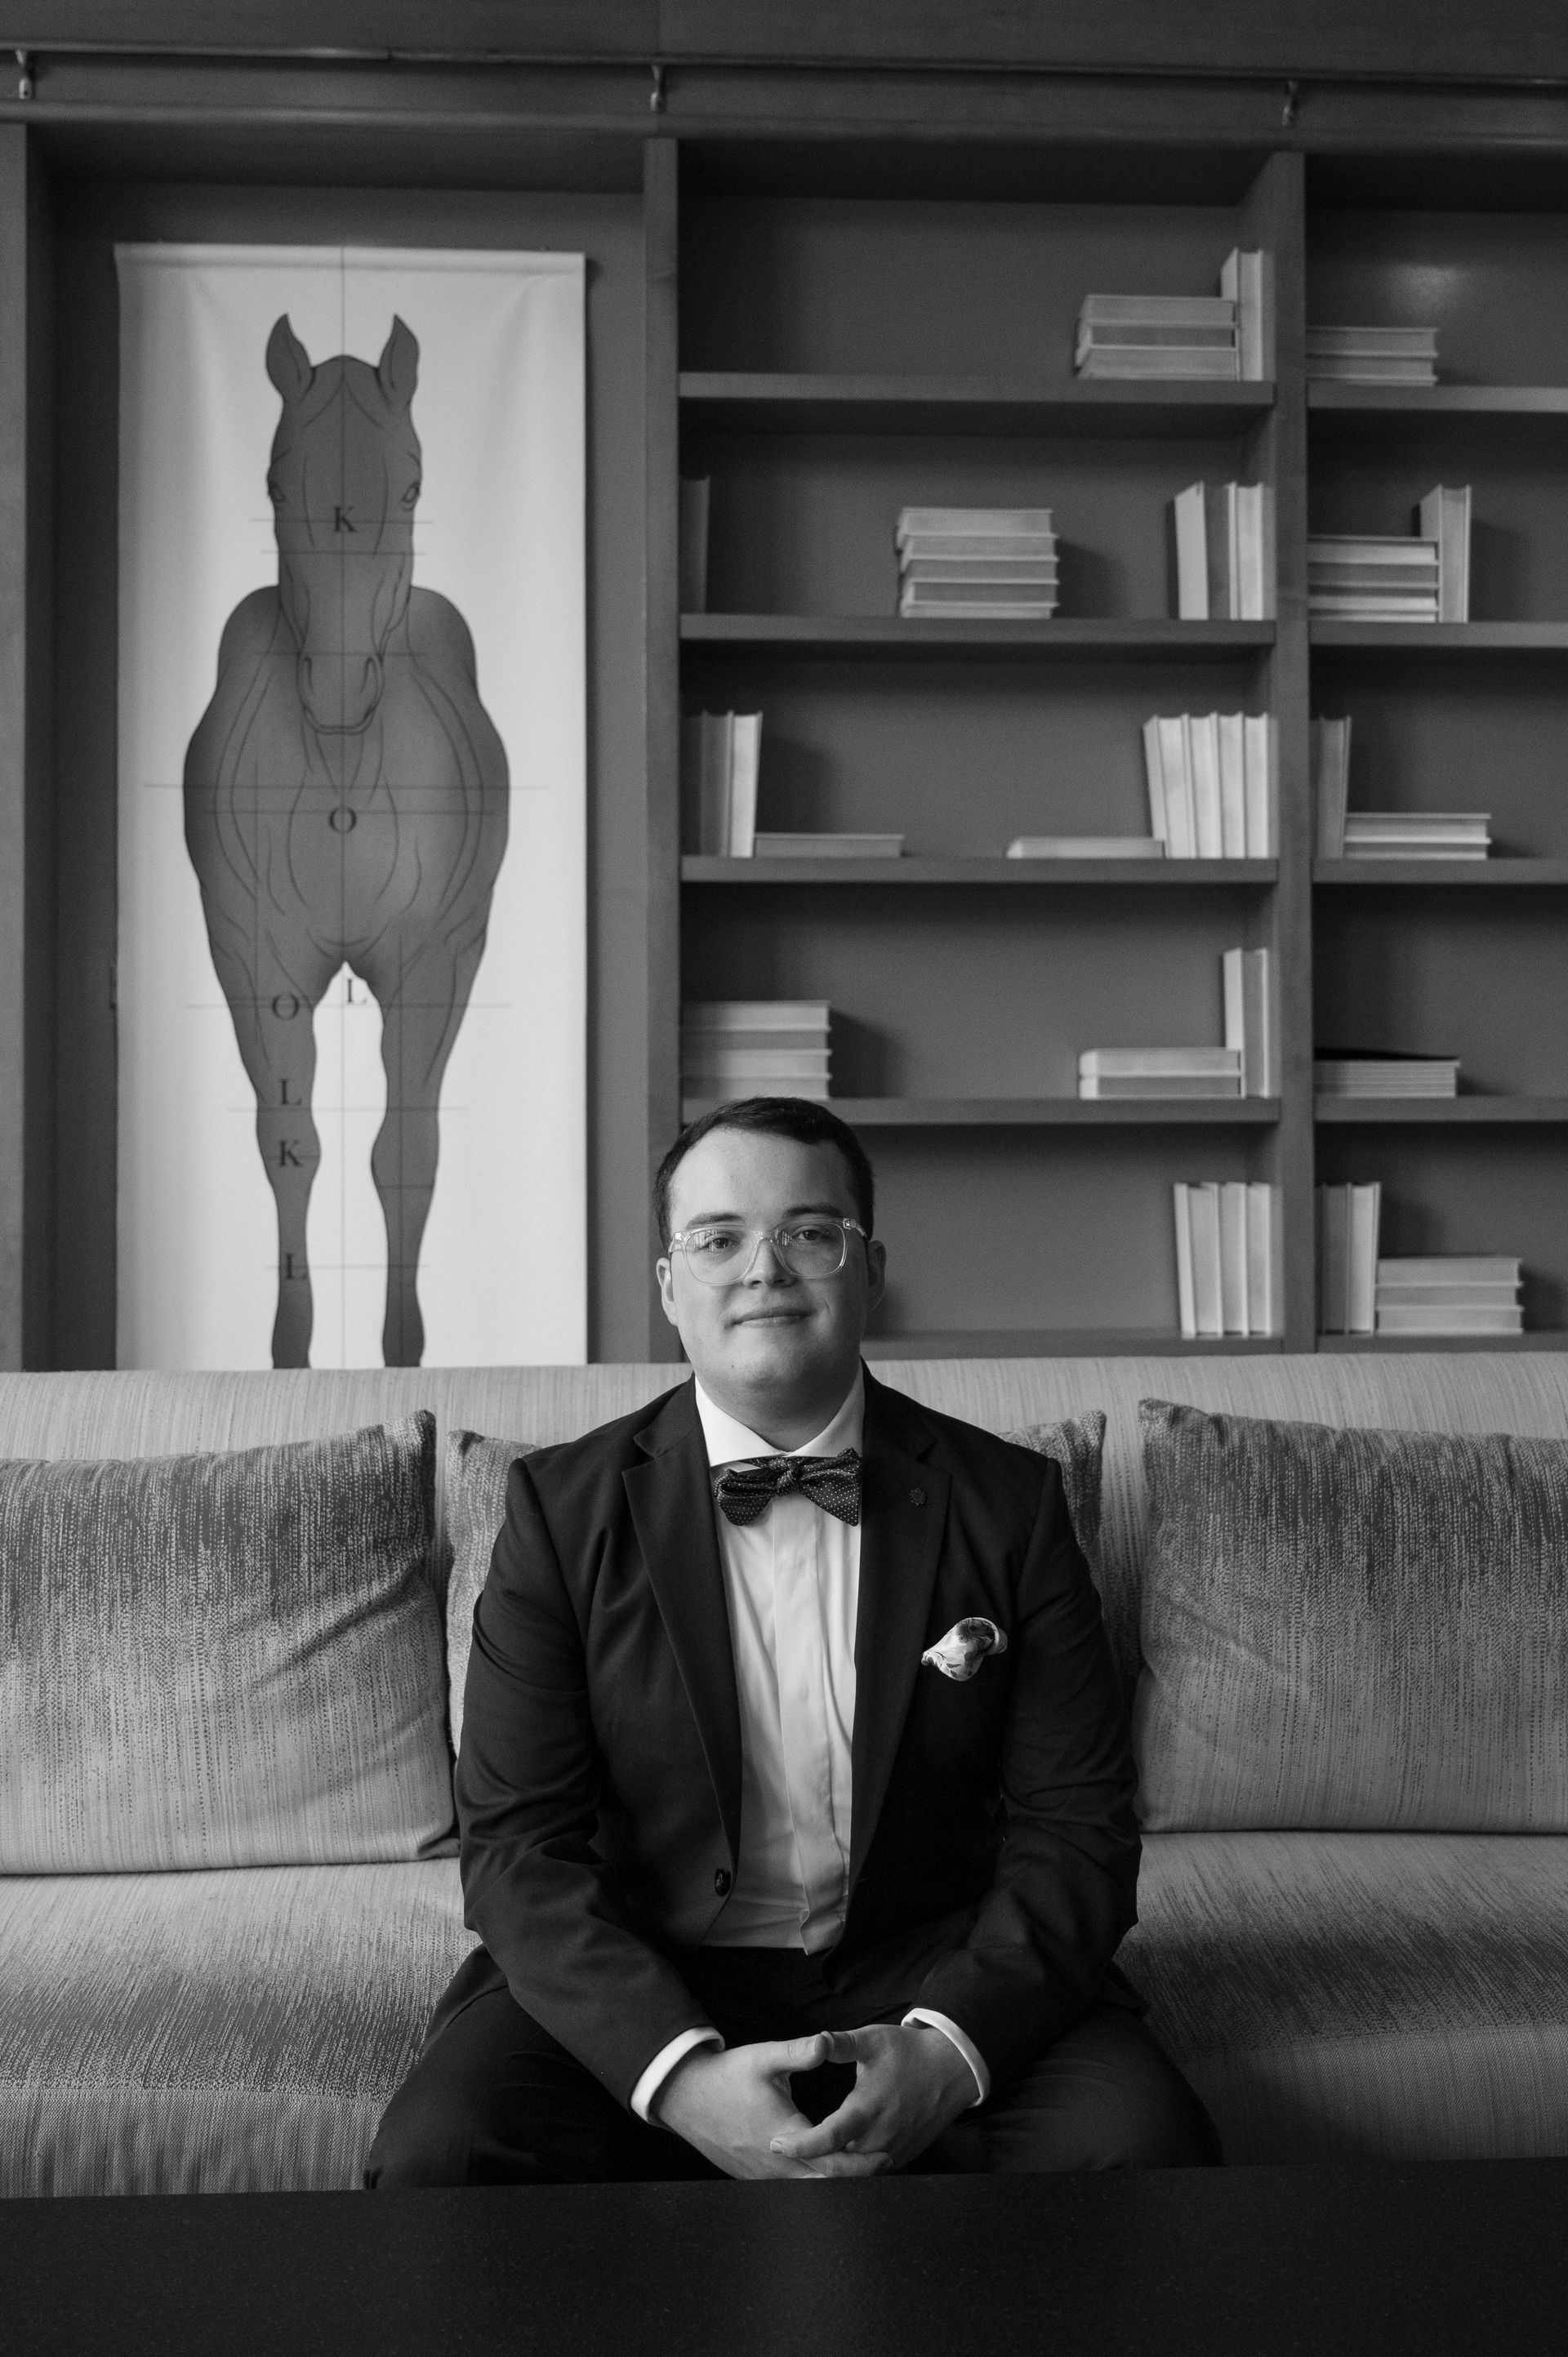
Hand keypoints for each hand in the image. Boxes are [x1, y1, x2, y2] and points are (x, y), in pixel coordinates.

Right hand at [651, 2033, 891, 2179]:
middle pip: (824, 2185)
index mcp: (784, 2136)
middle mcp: (774, 2164)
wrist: (687, 2097)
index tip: (885, 2156)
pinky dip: (809, 2180)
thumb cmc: (727, 2076)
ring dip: (832, 2180)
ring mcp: (761, 2176)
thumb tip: (827, 2042)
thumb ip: (799, 2052)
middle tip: (883, 2162)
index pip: (831, 2165)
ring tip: (859, 2164)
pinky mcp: (752, 2177)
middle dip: (854, 2176)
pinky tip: (823, 2167)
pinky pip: (788, 2187)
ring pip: (805, 2190)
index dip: (861, 2165)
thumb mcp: (764, 2058)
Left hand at [767, 2023, 975, 2173]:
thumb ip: (840, 2044)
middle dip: (810, 2161)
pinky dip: (853, 2167)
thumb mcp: (872, 2040)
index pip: (828, 2137)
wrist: (950, 2069)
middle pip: (838, 2162)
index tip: (777, 2144)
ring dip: (831, 2166)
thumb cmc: (908, 2052)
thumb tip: (815, 2040)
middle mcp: (879, 2136)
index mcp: (866, 2109)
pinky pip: (872, 2171)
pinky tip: (836, 2158)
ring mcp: (893, 2150)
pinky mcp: (903, 2156)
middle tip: (783, 2152)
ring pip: (855, 2170)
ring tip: (803, 2158)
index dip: (801, 2145)